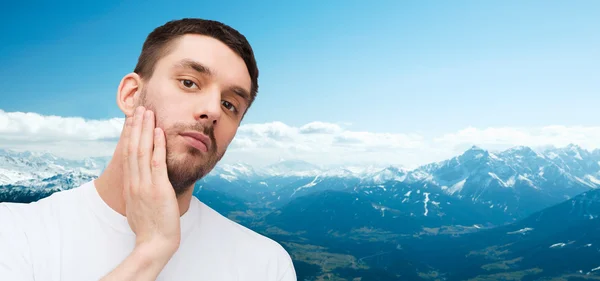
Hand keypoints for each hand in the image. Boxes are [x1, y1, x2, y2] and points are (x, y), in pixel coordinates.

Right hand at [121, 106, 180, 253]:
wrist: (154, 243)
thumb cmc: (150, 228)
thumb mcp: (138, 206)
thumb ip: (138, 193)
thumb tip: (141, 185)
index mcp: (129, 185)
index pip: (127, 154)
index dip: (129, 135)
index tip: (132, 120)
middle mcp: (134, 182)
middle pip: (132, 148)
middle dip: (135, 126)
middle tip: (139, 108)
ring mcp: (144, 185)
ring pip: (142, 151)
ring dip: (145, 129)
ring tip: (148, 112)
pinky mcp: (158, 189)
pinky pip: (156, 163)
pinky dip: (157, 145)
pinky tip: (159, 131)